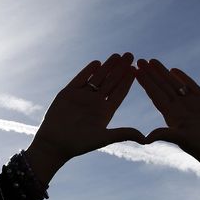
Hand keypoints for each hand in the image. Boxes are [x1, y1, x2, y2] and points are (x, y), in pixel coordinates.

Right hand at [26, 53, 141, 180]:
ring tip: (117, 55)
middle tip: (130, 55)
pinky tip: (97, 62)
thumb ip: (122, 134)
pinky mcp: (68, 94)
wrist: (54, 144)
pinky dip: (87, 71)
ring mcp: (82, 97)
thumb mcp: (103, 138)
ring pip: (97, 78)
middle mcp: (95, 102)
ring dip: (107, 66)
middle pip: (111, 82)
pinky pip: (80, 79)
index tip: (136, 69)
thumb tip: (145, 138)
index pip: (119, 93)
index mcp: (105, 111)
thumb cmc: (79, 144)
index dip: (127, 81)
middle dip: (120, 68)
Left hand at [135, 59, 199, 199]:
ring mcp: (191, 105)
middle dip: (150, 74)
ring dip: (163, 73)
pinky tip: (174, 70)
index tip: (134, 71)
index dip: (145, 82)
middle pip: (162, 87)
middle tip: (138, 60)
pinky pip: (191, 87)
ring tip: (152, 61)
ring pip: (174, 84)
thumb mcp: (182, 140)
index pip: (155, 95)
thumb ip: (166, 135)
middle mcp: (178, 108)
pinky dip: (183, 78)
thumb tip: (145, 138)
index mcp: (170, 115)